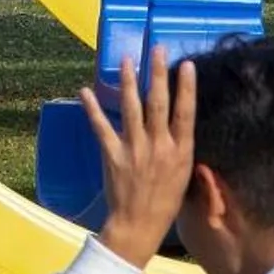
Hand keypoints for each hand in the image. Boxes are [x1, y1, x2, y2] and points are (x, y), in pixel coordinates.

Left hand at [82, 47, 195, 265]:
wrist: (138, 225)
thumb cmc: (165, 203)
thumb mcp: (184, 176)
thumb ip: (182, 149)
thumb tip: (182, 126)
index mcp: (181, 151)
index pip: (186, 112)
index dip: (186, 87)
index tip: (187, 64)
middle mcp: (159, 146)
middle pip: (159, 103)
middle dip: (158, 73)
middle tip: (157, 48)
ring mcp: (134, 149)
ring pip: (131, 108)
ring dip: (128, 81)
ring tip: (127, 59)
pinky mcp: (112, 155)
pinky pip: (101, 126)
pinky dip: (92, 108)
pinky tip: (86, 91)